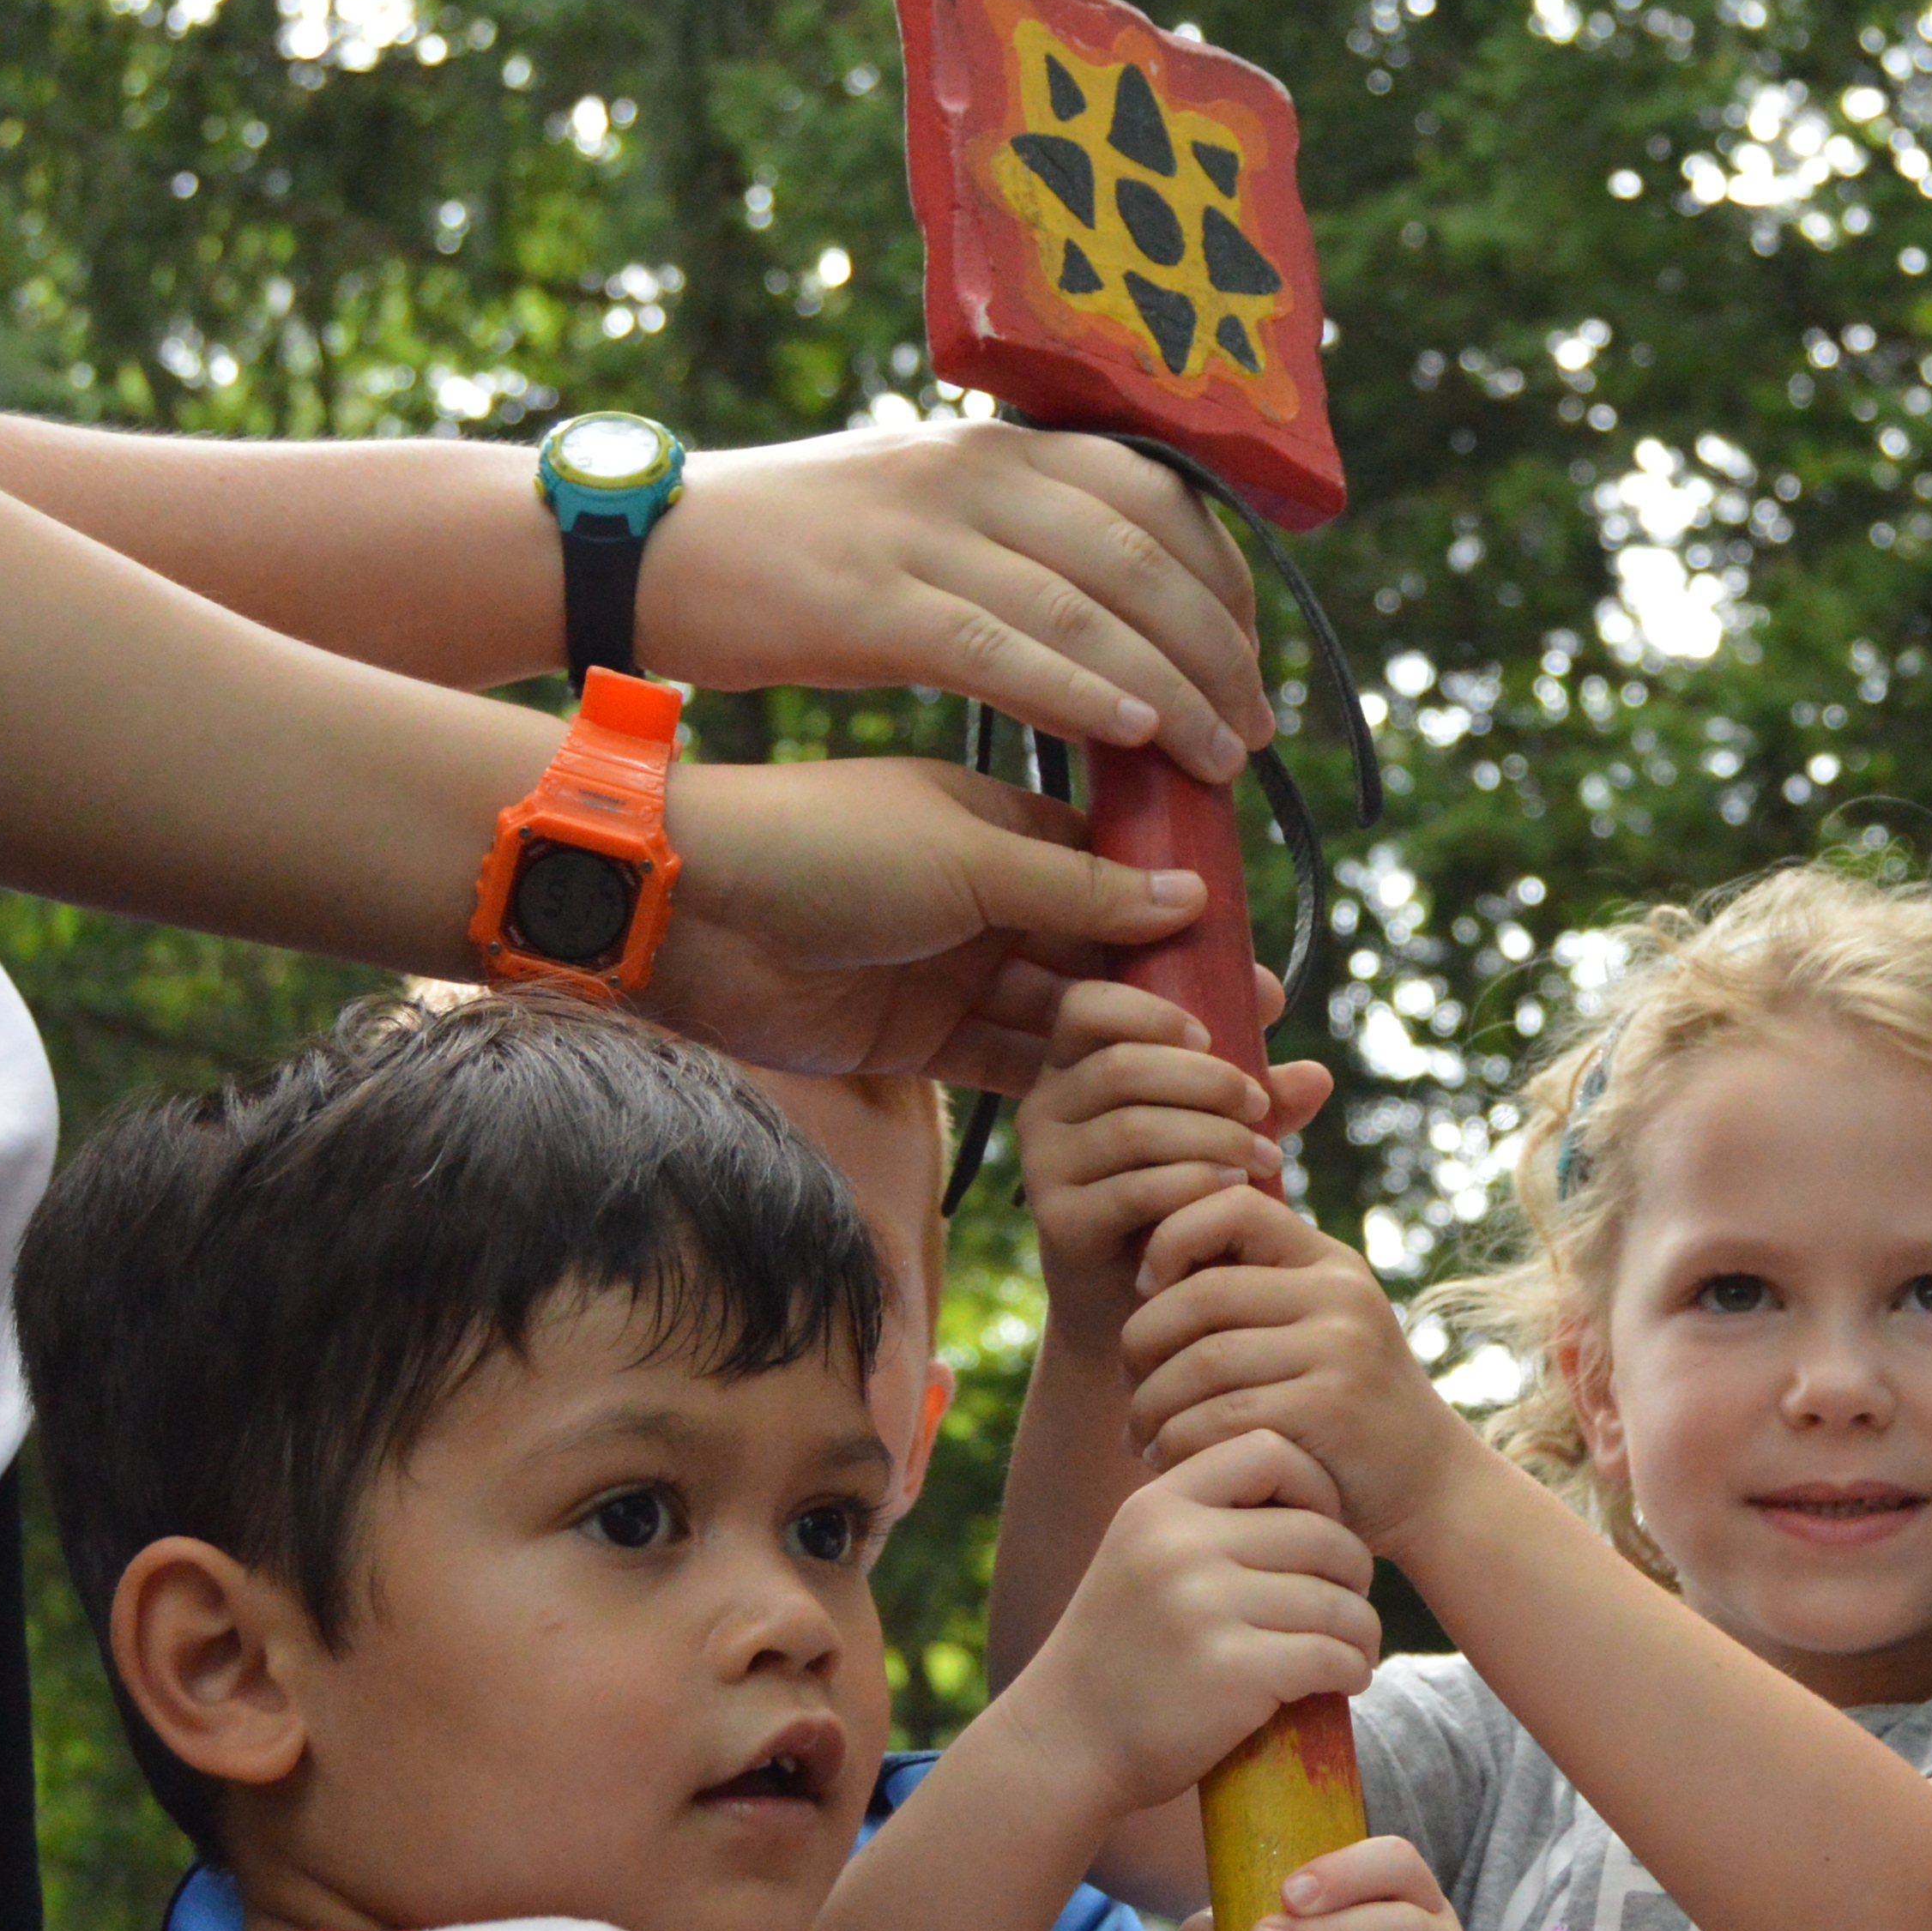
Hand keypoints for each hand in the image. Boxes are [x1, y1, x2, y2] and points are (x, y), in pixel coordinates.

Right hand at [642, 425, 1272, 784]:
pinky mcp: (874, 604)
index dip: (1220, 579)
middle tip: (1252, 729)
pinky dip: (1083, 694)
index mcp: (992, 446)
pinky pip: (1005, 650)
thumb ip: (1007, 532)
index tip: (1247, 656)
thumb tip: (1104, 595)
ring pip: (1091, 609)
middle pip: (1143, 555)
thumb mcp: (913, 508)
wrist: (643, 546)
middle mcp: (973, 474)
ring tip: (1218, 761)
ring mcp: (924, 534)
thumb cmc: (784, 548)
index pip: (1153, 495)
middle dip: (1217, 647)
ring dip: (1174, 687)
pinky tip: (1134, 738)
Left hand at [648, 754, 1202, 1091]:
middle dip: (1165, 987)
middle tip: (1244, 1028)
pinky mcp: (917, 1040)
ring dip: (1125, 1044)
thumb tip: (1189, 896)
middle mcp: (982, 897)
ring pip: (1059, 1013)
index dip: (1175, 907)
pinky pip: (1009, 1066)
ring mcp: (950, 971)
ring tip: (1203, 1075)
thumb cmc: (825, 846)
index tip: (1242, 945)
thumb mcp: (967, 854)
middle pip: (1095, 947)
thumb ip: (1077, 886)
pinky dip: (1064, 1087)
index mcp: (996, 823)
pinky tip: (1127, 1107)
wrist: (687, 907)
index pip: (1109, 866)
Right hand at [1001, 1429, 1383, 1819]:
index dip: (1317, 1487)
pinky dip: (1352, 1669)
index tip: (1318, 1535)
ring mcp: (1205, 1607)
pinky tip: (1346, 1680)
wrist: (1064, 1743)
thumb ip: (1205, 1522)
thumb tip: (1318, 1503)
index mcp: (1158, 1505)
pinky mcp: (1233, 1672)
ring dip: (1362, 1630)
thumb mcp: (1140, 1557)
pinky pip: (1332, 1655)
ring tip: (1356, 1650)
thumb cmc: (1119, 1653)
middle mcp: (1180, 1544)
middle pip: (1321, 1533)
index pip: (1271, 1451)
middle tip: (1350, 1607)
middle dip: (1355, 1573)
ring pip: (1338, 1601)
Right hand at [1026, 975, 1338, 1301]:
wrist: (1141, 1297)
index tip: (1210, 1035)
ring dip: (1212, 1138)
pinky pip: (1133, 1190)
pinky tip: (1232, 1191)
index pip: (1086, 1007)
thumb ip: (1256, 1098)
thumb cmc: (1179, 1194)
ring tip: (1264, 1158)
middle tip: (1261, 1108)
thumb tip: (1316, 1075)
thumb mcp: (1218, 1131)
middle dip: (1206, 1082)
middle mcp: (1045, 1108)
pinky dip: (1192, 1185)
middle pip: (1121, 1068)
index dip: (1146, 1011)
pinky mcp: (1059, 1221)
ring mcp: (1044, 1166)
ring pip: (1133, 1129)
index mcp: (1073, 1066)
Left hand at [1124, 1186, 1492, 1555]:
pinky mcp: (1331, 1410)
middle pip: (1199, 1296)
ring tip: (1140, 1437)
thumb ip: (1252, 1298)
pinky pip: (1219, 1418)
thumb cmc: (1343, 1414)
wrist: (1430, 1490)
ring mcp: (1341, 1349)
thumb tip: (1141, 1271)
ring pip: (1200, 1364)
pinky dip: (1176, 1444)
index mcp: (1329, 1263)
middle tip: (1129, 1389)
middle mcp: (1340, 1294)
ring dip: (1150, 1407)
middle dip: (1140, 1345)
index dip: (1170, 1238)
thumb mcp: (1313, 1335)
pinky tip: (1168, 1461)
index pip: (1233, 1206)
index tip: (1146, 1289)